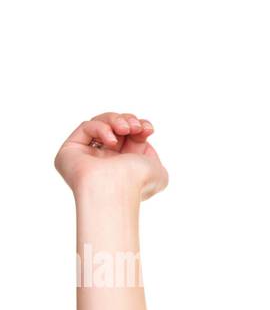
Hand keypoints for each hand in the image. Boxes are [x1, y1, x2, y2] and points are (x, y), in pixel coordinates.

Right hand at [54, 112, 168, 200]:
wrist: (118, 189)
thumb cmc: (138, 183)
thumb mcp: (159, 172)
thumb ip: (152, 158)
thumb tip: (142, 148)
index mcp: (125, 167)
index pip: (130, 137)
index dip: (139, 127)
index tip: (148, 129)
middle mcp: (105, 162)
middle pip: (114, 128)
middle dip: (127, 121)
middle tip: (135, 127)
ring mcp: (87, 156)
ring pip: (99, 124)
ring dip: (115, 120)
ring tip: (126, 129)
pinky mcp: (70, 151)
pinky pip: (86, 127)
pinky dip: (100, 128)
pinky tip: (111, 141)